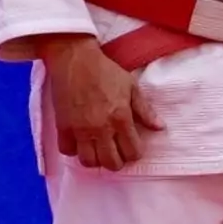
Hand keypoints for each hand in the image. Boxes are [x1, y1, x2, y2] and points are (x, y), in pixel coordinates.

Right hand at [34, 35, 149, 169]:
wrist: (75, 61)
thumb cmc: (105, 71)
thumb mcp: (131, 87)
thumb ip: (145, 110)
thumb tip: (160, 127)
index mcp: (121, 118)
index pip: (132, 152)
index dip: (135, 154)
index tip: (133, 148)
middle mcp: (101, 128)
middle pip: (110, 163)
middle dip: (117, 162)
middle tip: (116, 152)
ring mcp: (80, 130)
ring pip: (88, 162)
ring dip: (95, 159)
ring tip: (99, 149)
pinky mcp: (62, 127)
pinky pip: (67, 151)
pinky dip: (74, 150)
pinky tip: (81, 142)